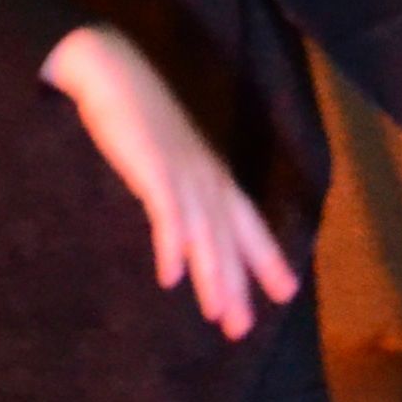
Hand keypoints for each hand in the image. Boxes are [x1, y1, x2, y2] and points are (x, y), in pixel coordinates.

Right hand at [46, 27, 300, 339]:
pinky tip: (171, 277)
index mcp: (215, 176)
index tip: (286, 294)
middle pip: (231, 240)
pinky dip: (172, 246)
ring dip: (213, 277)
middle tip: (243, 329)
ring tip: (218, 315)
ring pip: (206, 235)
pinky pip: (169, 214)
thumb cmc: (140, 116)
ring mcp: (185, 173)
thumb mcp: (170, 158)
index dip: (267, 259)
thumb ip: (180, 190)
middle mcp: (209, 178)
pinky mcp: (154, 169)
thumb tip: (183, 226)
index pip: (250, 225)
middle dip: (239, 285)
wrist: (115, 72)